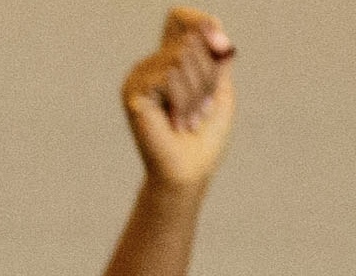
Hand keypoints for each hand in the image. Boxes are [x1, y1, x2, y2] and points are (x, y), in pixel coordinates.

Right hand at [123, 9, 237, 195]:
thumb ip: (217, 59)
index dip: (201, 24)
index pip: (180, 19)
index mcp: (170, 61)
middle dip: (207, 76)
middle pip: (189, 40)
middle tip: (202, 109)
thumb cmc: (204, 140)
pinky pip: (168, 75)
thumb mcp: (219, 93)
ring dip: (197, 92)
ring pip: (179, 57)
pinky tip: (178, 123)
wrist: (188, 175)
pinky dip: (183, 101)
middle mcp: (152, 64)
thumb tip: (217, 29)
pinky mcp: (134, 90)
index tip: (221, 47)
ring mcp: (140, 76)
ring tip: (190, 119)